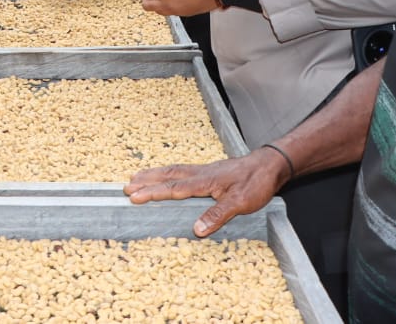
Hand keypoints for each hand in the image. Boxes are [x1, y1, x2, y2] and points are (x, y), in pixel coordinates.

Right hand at [124, 149, 289, 236]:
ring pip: (172, 171)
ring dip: (154, 175)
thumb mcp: (240, 203)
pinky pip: (181, 171)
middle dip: (146, 181)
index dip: (152, 193)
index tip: (133, 196)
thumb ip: (217, 215)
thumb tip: (196, 230)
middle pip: (167, 176)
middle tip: (126, 186)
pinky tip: (165, 176)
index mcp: (204, 181)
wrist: (269, 165)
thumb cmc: (256, 183)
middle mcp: (200, 173)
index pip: (173, 189)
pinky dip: (167, 173)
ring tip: (136, 176)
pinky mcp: (208, 172)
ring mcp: (203, 171)